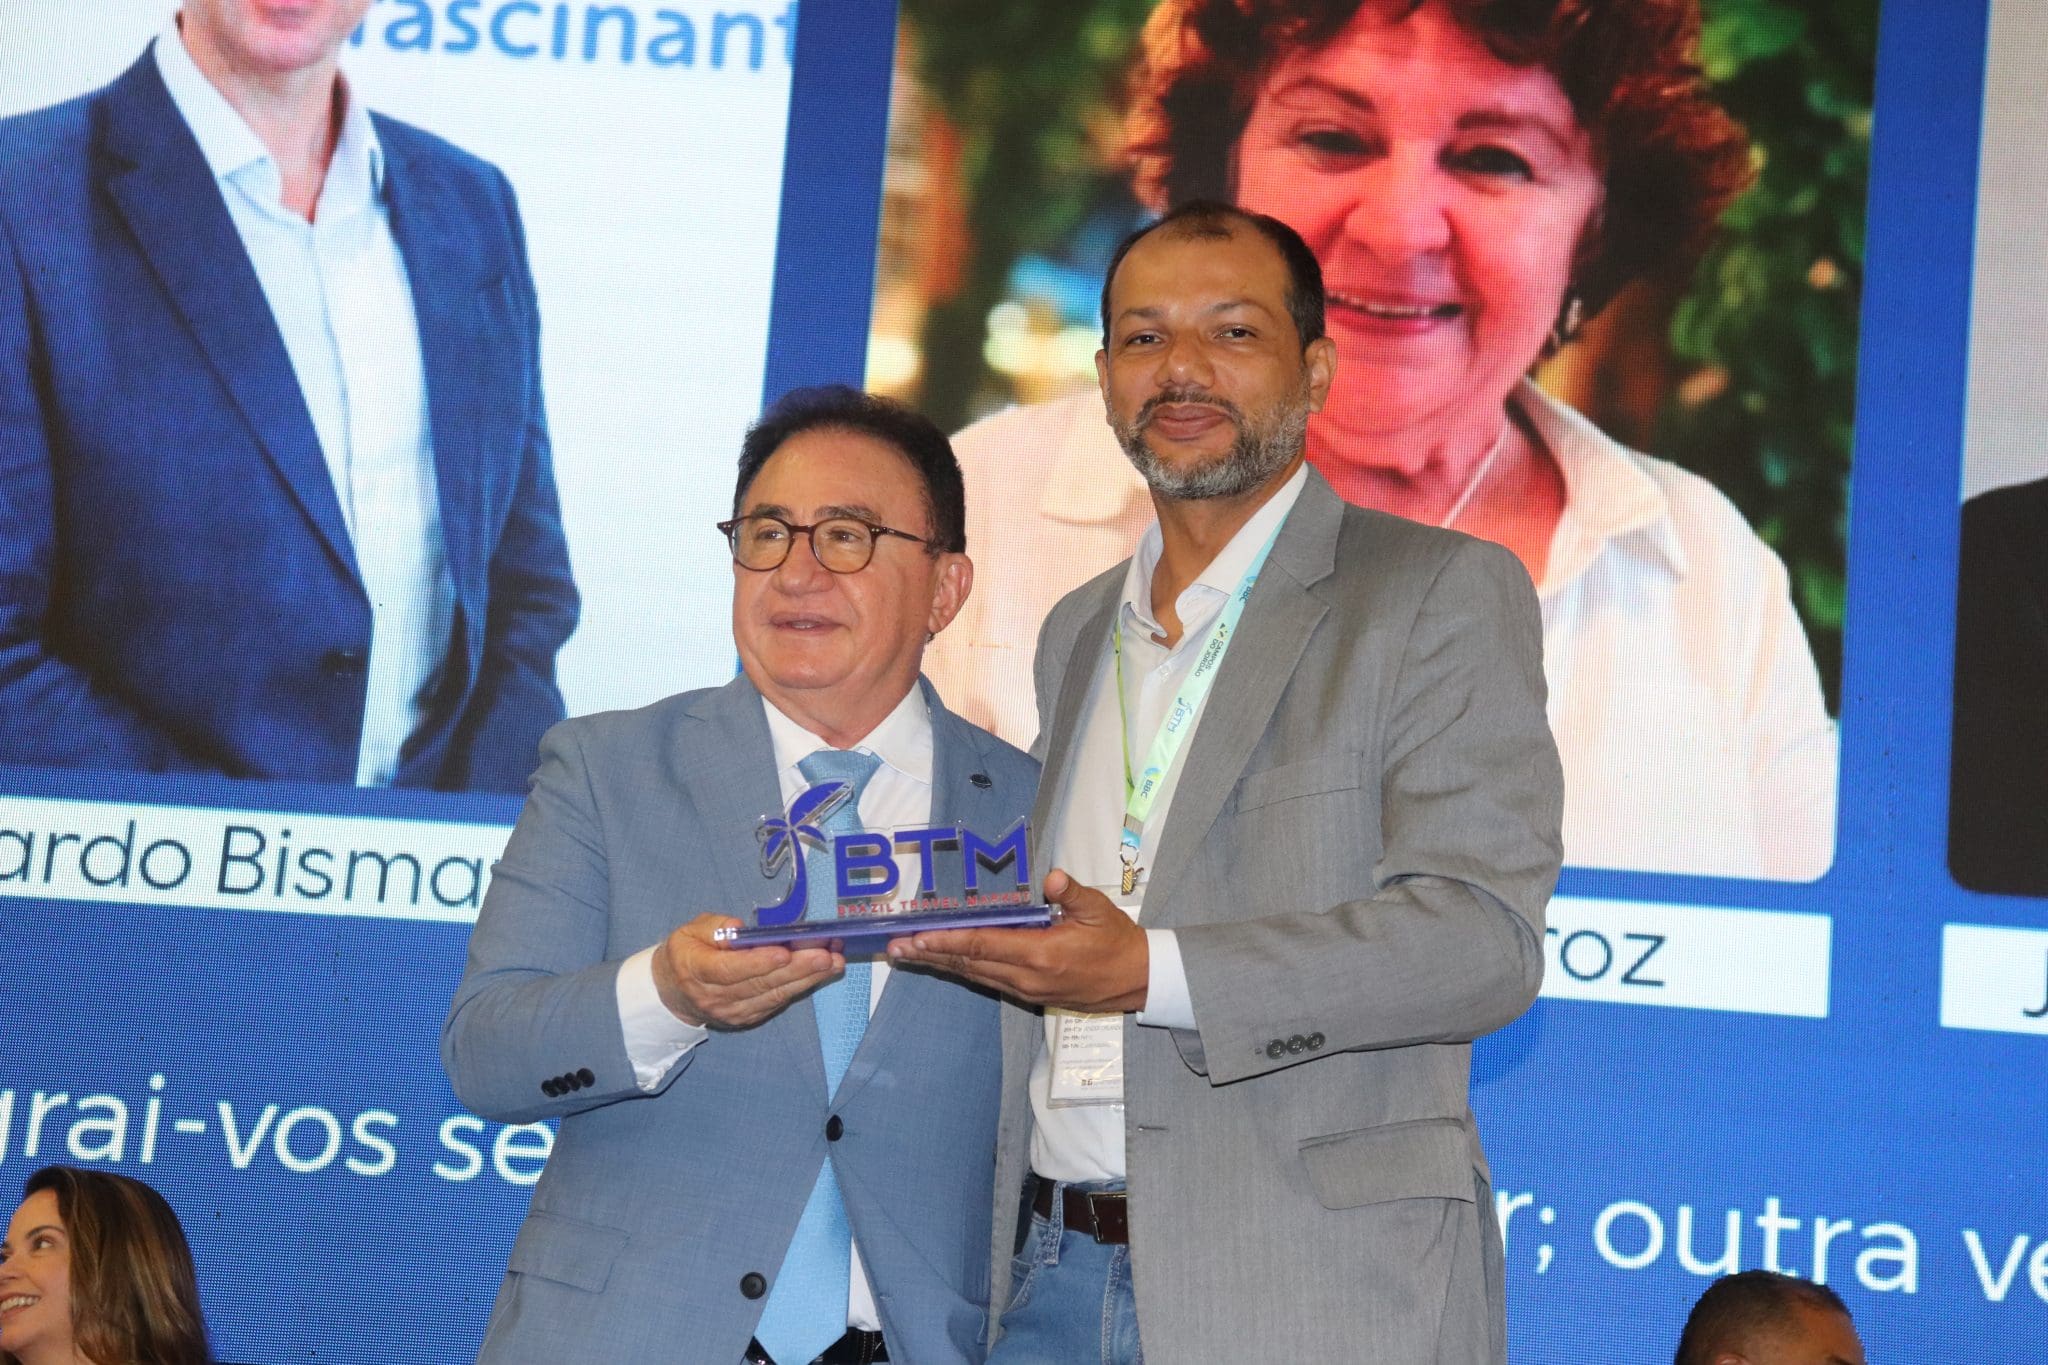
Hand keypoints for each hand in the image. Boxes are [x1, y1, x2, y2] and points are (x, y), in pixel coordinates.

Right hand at [652, 914, 843, 1029]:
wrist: (673, 992)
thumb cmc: (686, 953)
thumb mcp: (690, 931)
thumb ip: (715, 927)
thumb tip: (741, 929)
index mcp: (697, 971)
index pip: (731, 970)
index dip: (759, 962)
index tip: (785, 952)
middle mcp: (716, 997)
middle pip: (760, 984)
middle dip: (797, 969)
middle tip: (826, 955)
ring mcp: (733, 1011)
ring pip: (774, 995)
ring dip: (807, 979)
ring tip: (833, 962)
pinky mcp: (747, 1017)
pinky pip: (777, 1001)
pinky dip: (800, 987)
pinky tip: (820, 973)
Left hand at [888, 869, 1147, 1012]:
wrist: (1136, 981)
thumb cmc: (1117, 942)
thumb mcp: (1098, 910)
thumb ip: (1071, 893)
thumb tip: (1052, 877)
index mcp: (1042, 954)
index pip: (984, 945)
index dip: (948, 941)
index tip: (918, 937)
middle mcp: (1027, 977)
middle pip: (969, 964)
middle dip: (930, 954)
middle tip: (896, 947)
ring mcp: (1026, 989)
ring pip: (974, 975)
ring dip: (940, 964)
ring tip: (908, 954)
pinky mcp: (1029, 995)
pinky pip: (987, 980)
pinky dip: (962, 970)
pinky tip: (944, 962)